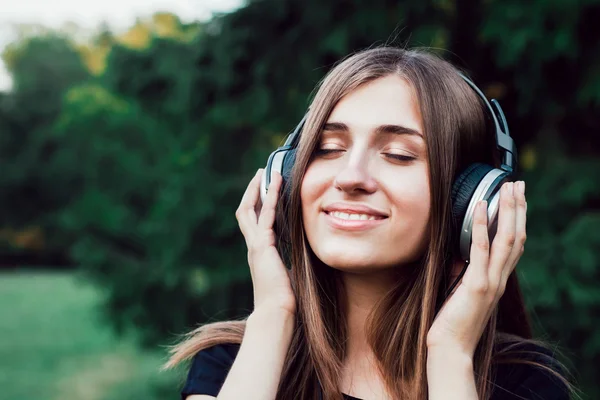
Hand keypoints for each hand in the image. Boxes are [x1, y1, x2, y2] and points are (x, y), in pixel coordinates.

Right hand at [235, 168, 295, 315]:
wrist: (277, 312)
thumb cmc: (284, 300)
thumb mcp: (288, 274)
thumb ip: (290, 262)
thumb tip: (300, 259)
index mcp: (259, 253)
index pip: (253, 222)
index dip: (257, 204)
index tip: (265, 189)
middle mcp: (253, 246)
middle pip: (245, 211)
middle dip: (252, 191)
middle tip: (261, 174)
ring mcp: (255, 245)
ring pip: (250, 209)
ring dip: (258, 189)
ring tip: (266, 172)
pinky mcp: (262, 246)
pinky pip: (265, 216)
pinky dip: (270, 198)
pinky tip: (276, 184)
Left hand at [426, 181, 525, 357]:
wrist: (451, 348)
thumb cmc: (453, 322)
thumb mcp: (461, 291)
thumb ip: (465, 271)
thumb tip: (459, 253)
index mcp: (498, 279)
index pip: (515, 245)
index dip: (518, 220)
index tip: (516, 199)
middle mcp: (500, 278)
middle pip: (517, 236)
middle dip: (518, 208)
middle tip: (518, 184)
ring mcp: (491, 281)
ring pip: (507, 239)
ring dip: (507, 211)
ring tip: (506, 188)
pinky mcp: (476, 285)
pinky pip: (480, 249)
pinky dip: (480, 226)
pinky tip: (479, 207)